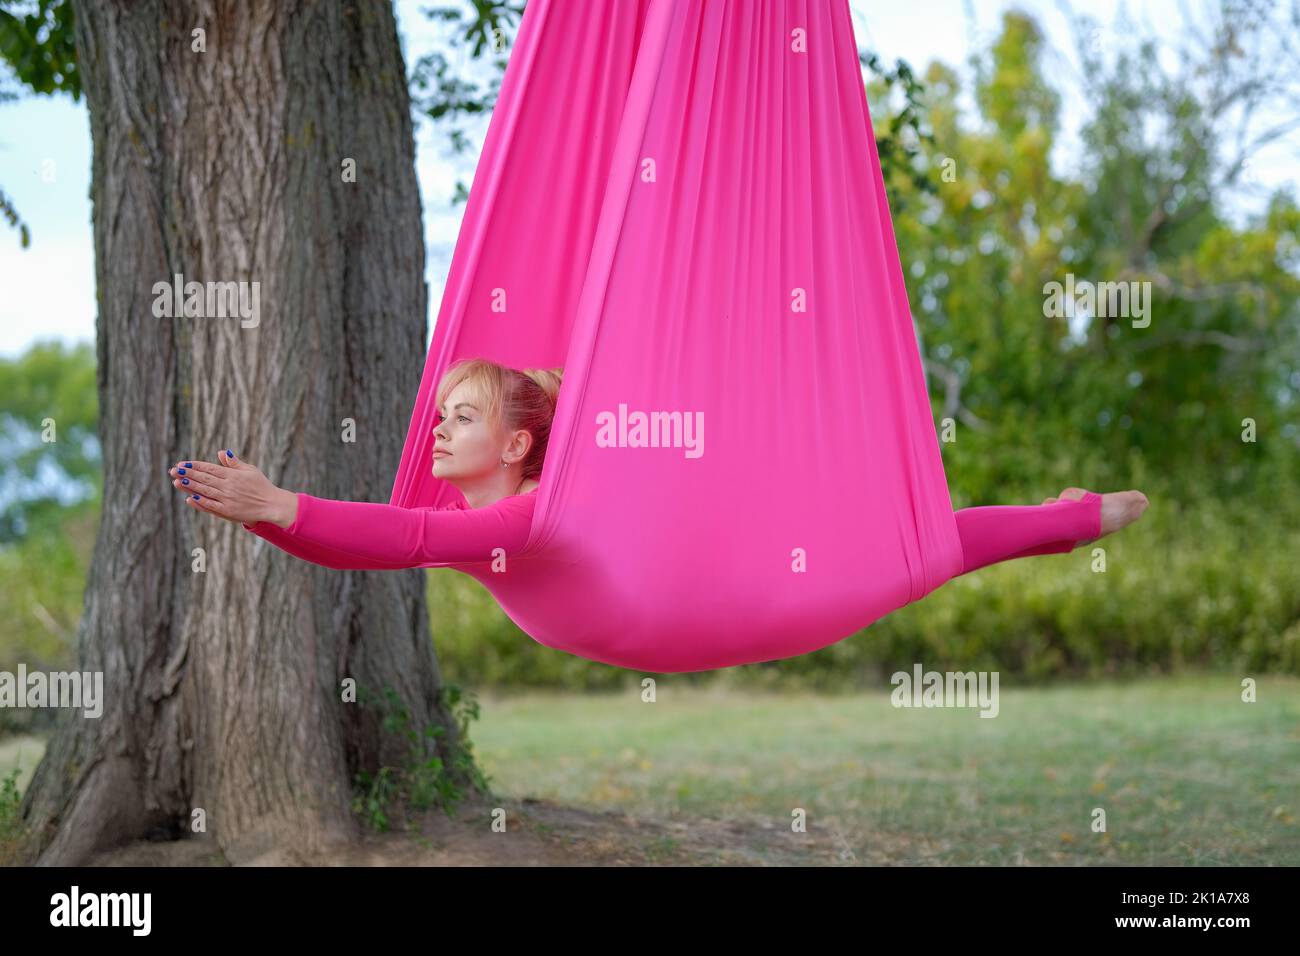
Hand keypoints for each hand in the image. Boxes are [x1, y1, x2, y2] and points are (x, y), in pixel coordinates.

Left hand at [167, 450, 297, 527]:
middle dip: (187, 474)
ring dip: (189, 486)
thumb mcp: (250, 470)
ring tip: (177, 481)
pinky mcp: (228, 511)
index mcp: (233, 475)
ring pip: (204, 491)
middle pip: (204, 479)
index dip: (194, 466)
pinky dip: (200, 502)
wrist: (272, 505)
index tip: (182, 463)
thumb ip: (234, 463)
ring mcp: (227, 499)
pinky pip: (211, 506)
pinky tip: (190, 498)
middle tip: (173, 470)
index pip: (209, 468)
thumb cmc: (261, 486)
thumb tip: (221, 452)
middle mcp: (228, 486)